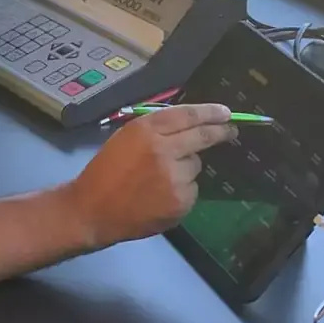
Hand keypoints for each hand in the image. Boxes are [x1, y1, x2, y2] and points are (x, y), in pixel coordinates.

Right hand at [67, 104, 235, 248]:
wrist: (93, 210)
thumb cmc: (106, 171)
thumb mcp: (124, 138)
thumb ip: (154, 130)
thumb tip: (188, 125)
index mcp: (145, 131)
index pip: (187, 115)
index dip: (210, 112)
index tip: (225, 112)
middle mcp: (163, 150)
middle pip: (202, 136)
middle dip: (221, 131)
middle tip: (231, 130)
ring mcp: (174, 178)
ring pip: (195, 166)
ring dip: (186, 167)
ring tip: (160, 179)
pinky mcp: (181, 202)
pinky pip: (191, 189)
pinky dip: (182, 190)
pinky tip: (160, 196)